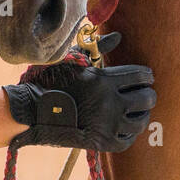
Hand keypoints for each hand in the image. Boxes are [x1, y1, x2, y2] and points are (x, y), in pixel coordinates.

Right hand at [3, 33, 155, 151]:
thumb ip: (98, 48)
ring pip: (141, 121)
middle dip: (148, 94)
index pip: (141, 76)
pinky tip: (125, 127)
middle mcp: (110, 103)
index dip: (147, 75)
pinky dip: (130, 133)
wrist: (31, 112)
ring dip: (141, 114)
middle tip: (144, 94)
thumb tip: (117, 36)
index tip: (146, 77)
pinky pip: (128, 140)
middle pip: (147, 99)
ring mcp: (107, 126)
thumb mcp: (72, 60)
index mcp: (104, 80)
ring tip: (136, 111)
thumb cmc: (50, 82)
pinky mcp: (101, 144)